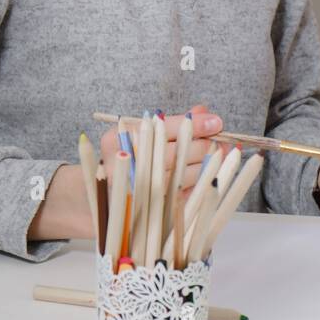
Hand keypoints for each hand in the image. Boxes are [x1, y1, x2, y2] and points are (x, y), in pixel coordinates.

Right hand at [101, 104, 222, 195]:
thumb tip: (203, 111)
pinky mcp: (149, 207)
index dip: (196, 125)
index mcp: (123, 136)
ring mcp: (137, 187)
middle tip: (219, 141)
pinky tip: (207, 176)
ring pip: (185, 175)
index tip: (216, 122)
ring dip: (206, 166)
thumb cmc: (127, 158)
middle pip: (180, 152)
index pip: (168, 127)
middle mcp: (128, 161)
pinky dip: (199, 184)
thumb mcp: (143, 134)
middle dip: (206, 146)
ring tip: (217, 157)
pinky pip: (184, 195)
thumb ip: (173, 123)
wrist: (100, 194)